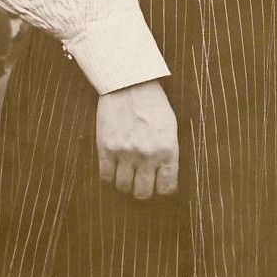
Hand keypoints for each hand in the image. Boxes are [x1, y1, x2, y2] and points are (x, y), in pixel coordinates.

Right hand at [95, 79, 179, 199]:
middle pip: (143, 193)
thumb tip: (164, 176)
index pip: (167, 187)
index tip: (158, 188)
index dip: (162, 191)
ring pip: (123, 187)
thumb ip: (168, 152)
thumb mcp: (170, 127)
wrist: (129, 83)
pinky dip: (109, 177)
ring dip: (125, 184)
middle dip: (142, 192)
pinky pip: (105, 176)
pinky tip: (113, 169)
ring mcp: (125, 153)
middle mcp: (147, 155)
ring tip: (126, 175)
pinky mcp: (106, 148)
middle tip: (140, 184)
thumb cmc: (153, 103)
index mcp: (167, 150)